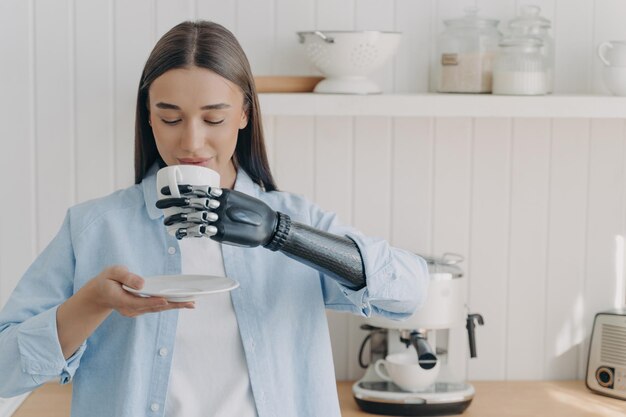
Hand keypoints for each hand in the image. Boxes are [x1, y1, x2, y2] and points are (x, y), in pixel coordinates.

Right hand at [84, 265, 193, 317]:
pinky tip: (182, 302)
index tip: (166, 300)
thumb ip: (127, 277)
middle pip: (153, 307)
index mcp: (120, 299)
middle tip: (189, 302)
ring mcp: (135, 311)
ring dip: (174, 306)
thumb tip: (141, 283)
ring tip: (190, 303)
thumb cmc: (108, 279)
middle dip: (172, 305)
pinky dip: (169, 305)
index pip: (139, 302)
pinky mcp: (141, 310)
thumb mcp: (113, 272)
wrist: (101, 293)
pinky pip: (156, 307)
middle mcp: (129, 309)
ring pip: (157, 309)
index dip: (153, 301)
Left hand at [156, 185, 278, 246]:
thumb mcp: (238, 199)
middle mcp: (221, 204)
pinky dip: (188, 232)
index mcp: (224, 194)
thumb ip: (223, 198)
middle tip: (160, 204)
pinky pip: (201, 231)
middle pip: (192, 202)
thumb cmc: (253, 212)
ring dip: (177, 219)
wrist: (269, 226)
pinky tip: (178, 233)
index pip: (199, 189)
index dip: (181, 189)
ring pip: (193, 216)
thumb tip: (209, 198)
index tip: (168, 189)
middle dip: (173, 203)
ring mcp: (221, 219)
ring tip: (166, 221)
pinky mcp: (222, 232)